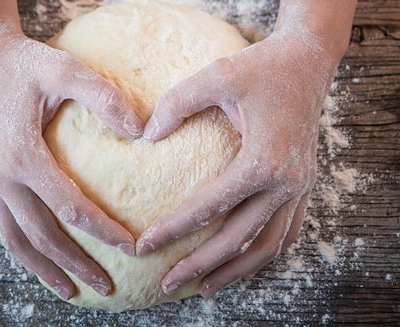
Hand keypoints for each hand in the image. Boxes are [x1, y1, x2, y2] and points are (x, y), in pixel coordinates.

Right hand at [0, 4, 142, 299]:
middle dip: (75, 264)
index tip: (132, 248)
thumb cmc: (27, 64)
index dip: (102, 230)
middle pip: (41, 234)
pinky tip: (35, 257)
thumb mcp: (66, 70)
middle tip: (106, 286)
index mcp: (20, 154)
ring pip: (13, 239)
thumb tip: (141, 130)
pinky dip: (17, 247)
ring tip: (69, 290)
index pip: (69, 206)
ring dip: (42, 268)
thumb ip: (104, 98)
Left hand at [136, 29, 340, 296]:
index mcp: (264, 161)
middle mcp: (286, 183)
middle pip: (238, 240)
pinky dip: (262, 255)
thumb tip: (145, 136)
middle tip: (166, 283)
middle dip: (200, 265)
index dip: (173, 229)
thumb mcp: (216, 75)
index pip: (209, 207)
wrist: (309, 63)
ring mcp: (299, 189)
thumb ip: (177, 103)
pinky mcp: (303, 187)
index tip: (143, 247)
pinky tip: (240, 264)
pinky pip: (285, 233)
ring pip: (267, 247)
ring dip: (235, 272)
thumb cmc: (262, 68)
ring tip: (203, 289)